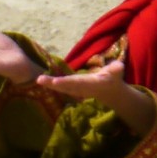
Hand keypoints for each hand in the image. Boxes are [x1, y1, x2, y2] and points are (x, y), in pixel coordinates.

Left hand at [35, 61, 156, 133]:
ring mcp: (76, 90)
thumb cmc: (114, 78)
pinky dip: (51, 85)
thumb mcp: (117, 72)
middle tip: (40, 80)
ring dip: (49, 84)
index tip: (56, 82)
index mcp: (91, 83)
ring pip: (61, 88)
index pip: (77, 82)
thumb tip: (118, 66)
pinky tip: (41, 81)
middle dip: (53, 84)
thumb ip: (116, 69)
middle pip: (65, 86)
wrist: (110, 91)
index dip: (67, 82)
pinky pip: (61, 87)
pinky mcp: (73, 89)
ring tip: (38, 80)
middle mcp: (81, 88)